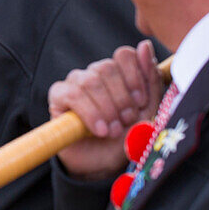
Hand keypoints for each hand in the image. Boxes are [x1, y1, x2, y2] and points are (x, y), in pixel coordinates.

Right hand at [49, 40, 163, 179]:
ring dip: (106, 109)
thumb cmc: (124, 137)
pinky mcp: (58, 95)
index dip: (134, 76)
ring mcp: (75, 82)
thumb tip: (144, 45)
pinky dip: (90, 113)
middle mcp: (95, 73)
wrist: (102, 164)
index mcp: (118, 73)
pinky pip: (72, 94)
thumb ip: (150, 81)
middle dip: (120, 98)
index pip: (124, 55)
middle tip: (126, 120)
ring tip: (112, 130)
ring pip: (90, 80)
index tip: (140, 102)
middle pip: (107, 67)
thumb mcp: (147, 112)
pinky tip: (98, 130)